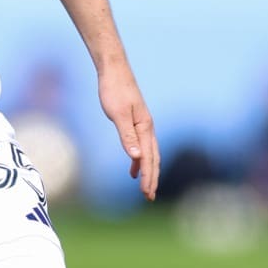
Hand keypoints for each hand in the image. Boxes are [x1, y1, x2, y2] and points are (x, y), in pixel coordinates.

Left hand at [99, 64, 159, 201]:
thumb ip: (127, 136)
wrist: (113, 70)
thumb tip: (136, 157)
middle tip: (149, 197)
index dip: (147, 177)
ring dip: (147, 171)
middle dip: (151, 179)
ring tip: (145, 188)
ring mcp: (142, 125)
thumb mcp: (118, 114)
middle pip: (153, 158)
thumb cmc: (114, 90)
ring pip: (149, 154)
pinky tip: (132, 169)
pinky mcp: (135, 122)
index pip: (148, 158)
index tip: (146, 193)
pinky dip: (138, 160)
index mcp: (145, 127)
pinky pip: (141, 146)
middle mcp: (147, 128)